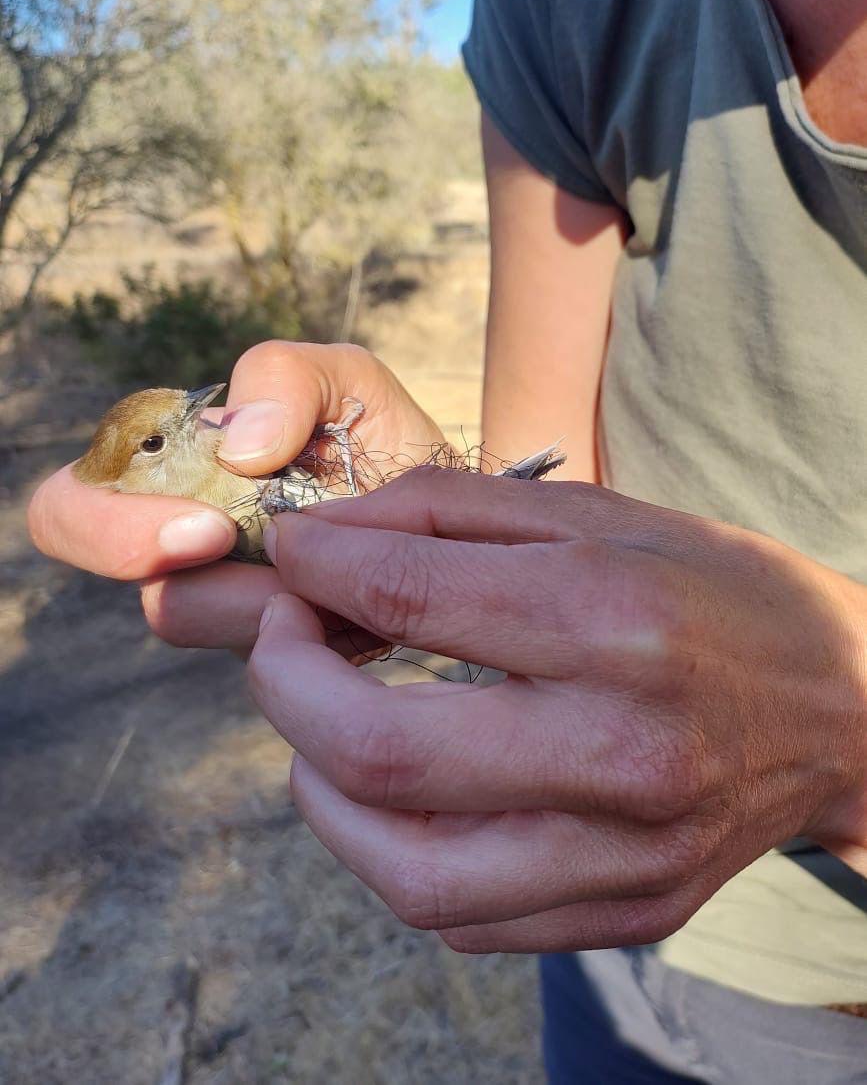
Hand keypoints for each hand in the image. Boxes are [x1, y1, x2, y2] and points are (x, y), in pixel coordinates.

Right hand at [28, 342, 445, 654]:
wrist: (463, 506)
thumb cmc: (382, 435)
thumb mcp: (345, 380)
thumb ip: (287, 377)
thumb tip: (236, 445)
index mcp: (173, 479)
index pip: (74, 510)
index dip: (110, 529)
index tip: (207, 528)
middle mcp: (191, 556)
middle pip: (148, 597)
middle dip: (205, 589)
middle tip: (280, 572)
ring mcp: (243, 614)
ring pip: (228, 645)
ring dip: (275, 613)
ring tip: (341, 576)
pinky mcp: (295, 657)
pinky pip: (286, 666)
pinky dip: (325, 633)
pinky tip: (367, 604)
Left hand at [247, 468, 866, 952]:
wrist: (842, 707)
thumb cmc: (713, 592)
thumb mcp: (595, 515)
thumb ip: (447, 512)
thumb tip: (322, 537)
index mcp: (612, 621)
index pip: (408, 598)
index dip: (316, 568)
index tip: (293, 553)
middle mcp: (619, 749)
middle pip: (380, 751)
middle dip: (285, 685)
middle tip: (285, 639)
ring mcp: (624, 852)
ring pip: (404, 870)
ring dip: (321, 789)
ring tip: (322, 728)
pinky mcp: (625, 911)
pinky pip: (460, 917)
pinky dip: (393, 852)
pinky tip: (401, 793)